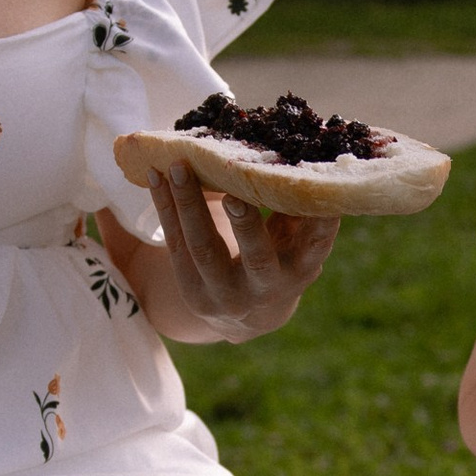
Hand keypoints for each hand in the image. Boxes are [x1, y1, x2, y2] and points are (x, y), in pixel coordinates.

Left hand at [148, 165, 337, 339]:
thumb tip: (300, 158)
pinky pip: (176, 245)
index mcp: (300, 270)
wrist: (251, 317)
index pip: (316, 245)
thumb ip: (300, 211)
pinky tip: (155, 177)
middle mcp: (265, 287)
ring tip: (176, 168)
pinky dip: (165, 207)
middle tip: (233, 192)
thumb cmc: (280, 260)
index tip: (314, 190)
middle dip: (245, 225)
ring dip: (188, 204)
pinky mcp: (192, 290)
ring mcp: (225, 294)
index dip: (320, 222)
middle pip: (256, 258)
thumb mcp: (297, 244)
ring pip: (203, 249)